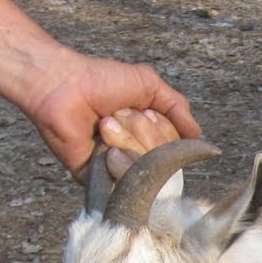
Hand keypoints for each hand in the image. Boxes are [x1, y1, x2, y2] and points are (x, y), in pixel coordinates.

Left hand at [22, 48, 200, 180]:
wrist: (63, 86)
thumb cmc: (101, 80)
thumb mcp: (148, 84)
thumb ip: (177, 107)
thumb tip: (198, 136)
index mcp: (148, 135)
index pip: (175, 150)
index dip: (163, 130)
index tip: (143, 110)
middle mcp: (136, 154)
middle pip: (163, 163)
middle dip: (145, 134)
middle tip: (121, 113)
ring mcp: (118, 169)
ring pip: (145, 173)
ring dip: (128, 141)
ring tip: (105, 124)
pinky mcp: (99, 180)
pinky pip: (123, 183)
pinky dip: (117, 158)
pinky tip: (103, 142)